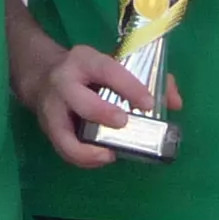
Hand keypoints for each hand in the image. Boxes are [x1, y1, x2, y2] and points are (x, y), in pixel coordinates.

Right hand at [16, 41, 167, 169]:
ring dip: (87, 150)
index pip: (108, 70)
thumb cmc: (89, 73)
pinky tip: (101, 158)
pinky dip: (82, 158)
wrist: (42, 74)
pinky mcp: (47, 127)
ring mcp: (52, 107)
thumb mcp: (113, 66)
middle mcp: (64, 82)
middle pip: (80, 100)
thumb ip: (149, 79)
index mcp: (86, 61)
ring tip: (110, 154)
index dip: (129, 87)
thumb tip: (176, 103)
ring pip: (63, 133)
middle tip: (123, 124)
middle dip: (103, 114)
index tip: (149, 103)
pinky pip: (62, 148)